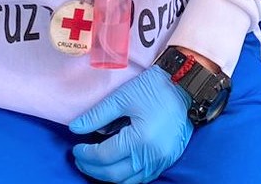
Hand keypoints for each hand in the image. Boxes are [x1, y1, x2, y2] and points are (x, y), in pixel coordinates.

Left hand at [69, 66, 191, 183]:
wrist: (186, 86)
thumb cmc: (154, 88)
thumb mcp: (122, 97)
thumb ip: (97, 115)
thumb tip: (75, 128)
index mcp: (140, 139)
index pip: (104, 156)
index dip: (86, 154)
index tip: (76, 148)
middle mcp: (151, 155)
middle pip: (114, 174)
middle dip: (92, 169)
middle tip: (80, 159)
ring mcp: (161, 161)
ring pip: (128, 181)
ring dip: (108, 176)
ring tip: (95, 164)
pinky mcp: (167, 161)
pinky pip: (143, 178)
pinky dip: (126, 176)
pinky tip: (116, 166)